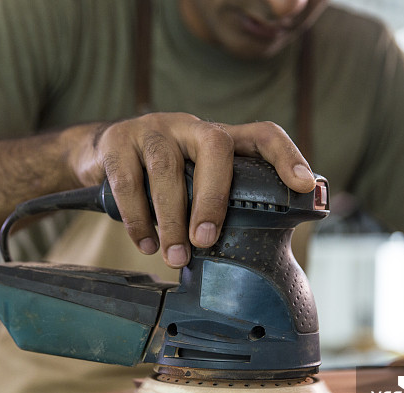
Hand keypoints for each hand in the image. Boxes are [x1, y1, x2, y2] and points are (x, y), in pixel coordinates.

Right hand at [71, 113, 316, 267]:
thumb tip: (259, 250)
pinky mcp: (117, 141)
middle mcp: (190, 126)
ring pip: (166, 169)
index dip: (287, 156)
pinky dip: (137, 218)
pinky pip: (128, 181)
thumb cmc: (160, 178)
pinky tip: (145, 243)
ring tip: (175, 256)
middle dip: (213, 198)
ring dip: (170, 218)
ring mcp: (153, 129)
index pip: (263, 134)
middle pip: (214, 147)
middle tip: (206, 240)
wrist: (99, 154)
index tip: (304, 186)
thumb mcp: (194, 181)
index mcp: (218, 137)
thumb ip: (220, 202)